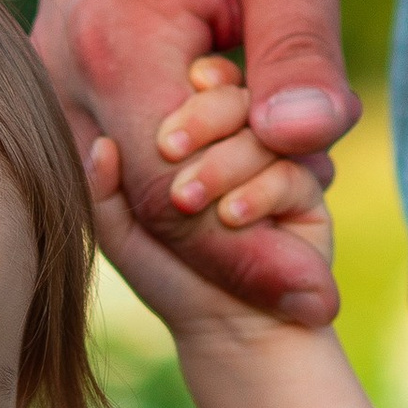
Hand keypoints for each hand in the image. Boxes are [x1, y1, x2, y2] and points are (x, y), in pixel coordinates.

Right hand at [36, 0, 358, 329]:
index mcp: (117, 39)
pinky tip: (260, 179)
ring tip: (302, 241)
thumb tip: (309, 149)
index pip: (176, 196)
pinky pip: (127, 149)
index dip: (251, 256)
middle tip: (323, 286)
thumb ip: (298, 45)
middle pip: (145, 213)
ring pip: (131, 190)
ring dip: (214, 219)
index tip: (321, 297)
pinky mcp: (78, 57)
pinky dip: (192, 178)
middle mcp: (65, 64)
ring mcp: (60, 64)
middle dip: (233, 254)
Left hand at [83, 62, 333, 344]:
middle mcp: (239, 133)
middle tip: (169, 150)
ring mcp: (275, 155)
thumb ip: (103, 189)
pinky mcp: (307, 186)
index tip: (159, 127)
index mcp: (196, 128)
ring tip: (188, 200)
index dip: (180, 93)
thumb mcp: (122, 230)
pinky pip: (290, 171)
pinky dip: (259, 191)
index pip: (192, 82)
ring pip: (263, 128)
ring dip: (223, 163)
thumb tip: (101, 146)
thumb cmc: (167, 271)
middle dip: (202, 118)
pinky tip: (232, 215)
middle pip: (232, 93)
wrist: (227, 325)